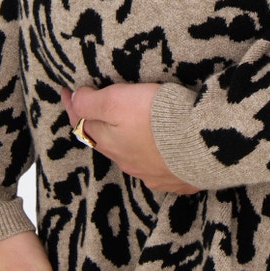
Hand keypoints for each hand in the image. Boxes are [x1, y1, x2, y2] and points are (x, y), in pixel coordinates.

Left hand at [60, 82, 201, 194]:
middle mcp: (128, 163)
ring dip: (129, 142)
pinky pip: (160, 168)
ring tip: (134, 127)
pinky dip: (155, 157)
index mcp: (110, 144)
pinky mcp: (177, 179)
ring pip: (132, 156)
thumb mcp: (117, 101)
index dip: (72, 105)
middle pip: (106, 142)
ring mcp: (153, 174)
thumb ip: (92, 102)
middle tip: (96, 108)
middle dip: (99, 126)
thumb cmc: (158, 118)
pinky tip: (162, 150)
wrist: (204, 144)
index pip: (81, 123)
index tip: (65, 91)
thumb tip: (74, 99)